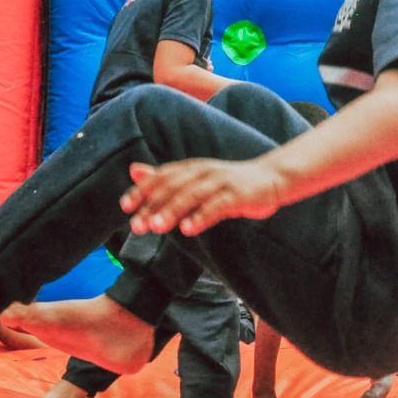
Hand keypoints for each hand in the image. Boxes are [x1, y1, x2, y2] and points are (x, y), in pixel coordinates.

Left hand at [121, 158, 287, 235]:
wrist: (271, 178)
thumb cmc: (230, 183)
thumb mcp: (196, 179)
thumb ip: (165, 178)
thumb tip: (133, 171)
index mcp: (191, 168)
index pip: (162, 177)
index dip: (143, 190)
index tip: (125, 207)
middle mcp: (203, 172)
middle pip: (173, 187)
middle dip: (153, 205)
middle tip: (137, 225)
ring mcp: (221, 182)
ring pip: (192, 195)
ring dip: (172, 210)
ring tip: (157, 227)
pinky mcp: (237, 195)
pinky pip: (217, 206)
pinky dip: (201, 216)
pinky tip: (188, 229)